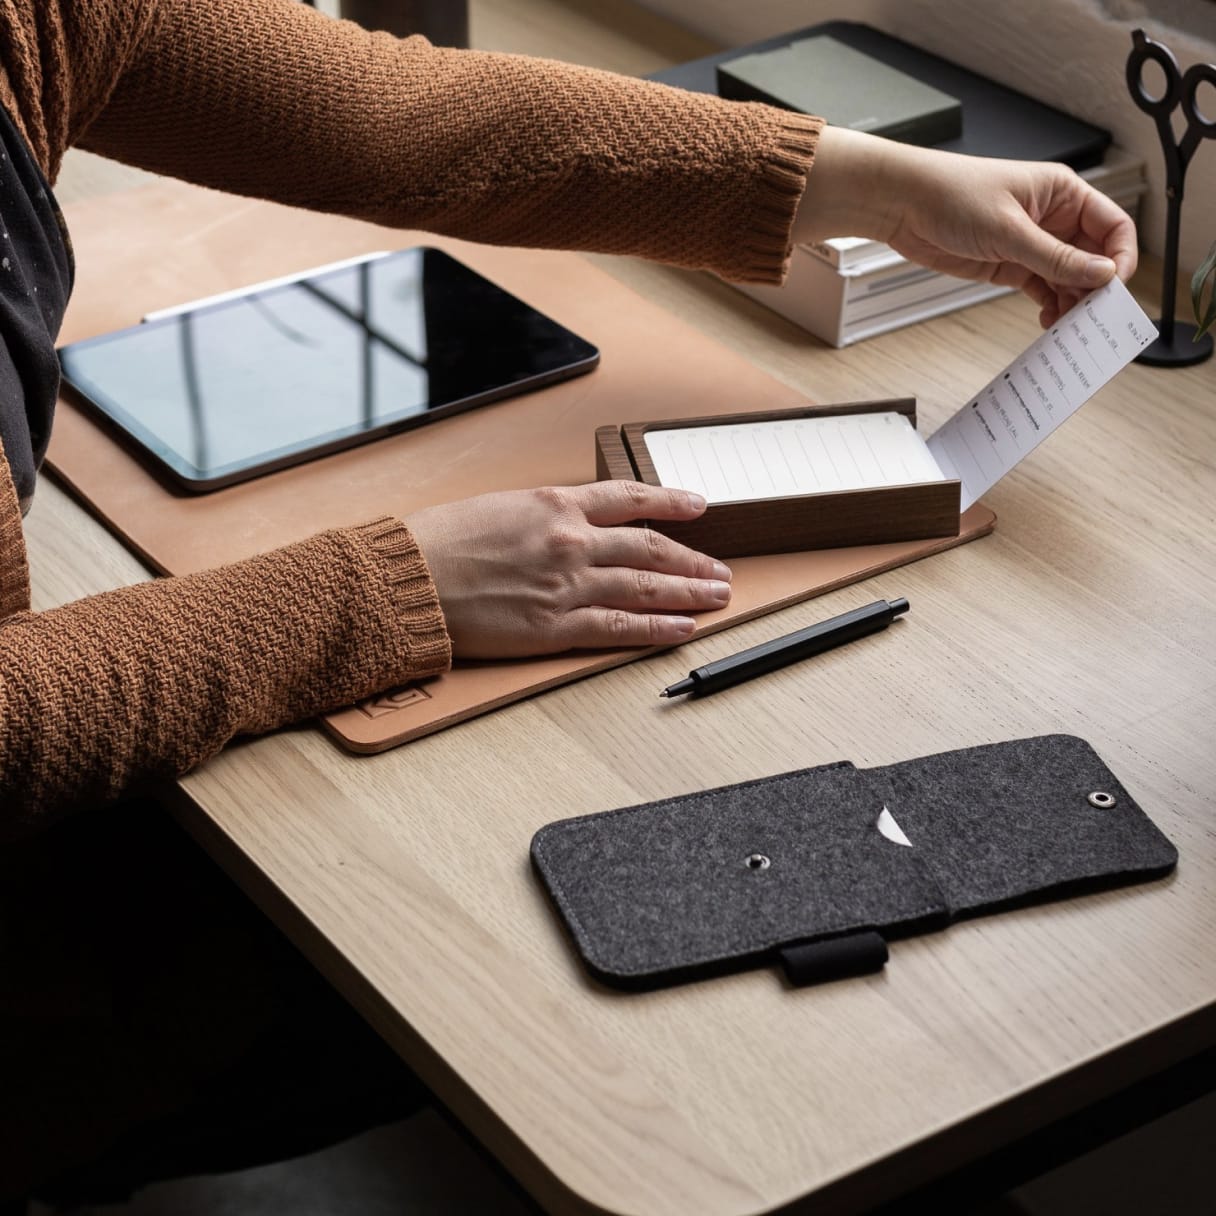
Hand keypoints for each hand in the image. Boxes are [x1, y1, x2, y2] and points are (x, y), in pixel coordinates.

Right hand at [405, 482, 731, 657]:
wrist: (408, 579)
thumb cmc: (439, 541)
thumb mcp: (499, 506)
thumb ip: (544, 515)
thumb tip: (572, 522)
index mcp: (555, 503)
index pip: (630, 499)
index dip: (671, 503)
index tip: (698, 507)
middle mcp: (571, 540)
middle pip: (649, 548)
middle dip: (692, 560)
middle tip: (720, 570)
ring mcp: (567, 584)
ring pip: (645, 586)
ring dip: (688, 592)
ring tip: (717, 597)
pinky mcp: (556, 626)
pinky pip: (620, 626)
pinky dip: (656, 628)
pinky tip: (682, 629)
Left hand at [795, 127, 1137, 326]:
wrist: (903, 205)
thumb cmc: (951, 195)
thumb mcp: (1008, 230)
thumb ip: (1055, 257)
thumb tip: (1100, 274)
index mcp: (1064, 194)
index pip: (1113, 226)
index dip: (1120, 257)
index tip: (1112, 287)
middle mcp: (1053, 218)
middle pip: (1093, 257)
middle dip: (1095, 287)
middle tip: (1091, 318)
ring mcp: (1031, 244)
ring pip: (1068, 278)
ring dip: (1072, 302)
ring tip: (1069, 327)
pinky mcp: (1009, 265)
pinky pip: (1042, 287)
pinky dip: (1050, 305)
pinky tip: (1049, 322)